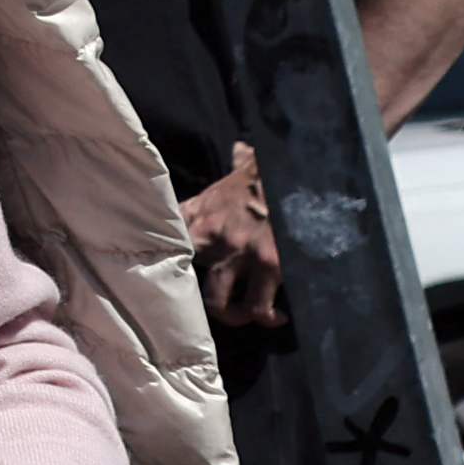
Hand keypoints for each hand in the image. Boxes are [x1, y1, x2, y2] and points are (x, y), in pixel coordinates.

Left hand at [183, 147, 281, 334]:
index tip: (175, 275)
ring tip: (250, 315)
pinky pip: (259, 306)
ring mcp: (238, 254)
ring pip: (220, 303)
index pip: (166, 240)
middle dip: (201, 296)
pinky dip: (267, 316)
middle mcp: (211, 235)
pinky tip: (278, 316)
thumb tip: (238, 148)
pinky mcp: (269, 267)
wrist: (299, 172)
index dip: (164, 260)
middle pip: (185, 280)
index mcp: (198, 214)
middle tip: (220, 304)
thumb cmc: (269, 174)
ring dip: (235, 315)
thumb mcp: (240, 171)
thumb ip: (231, 167)